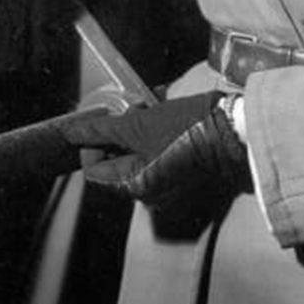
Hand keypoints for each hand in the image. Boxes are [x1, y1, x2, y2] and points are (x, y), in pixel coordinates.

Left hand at [60, 92, 250, 207]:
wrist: (232, 129)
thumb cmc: (187, 129)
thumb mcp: (138, 125)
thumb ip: (101, 131)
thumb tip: (72, 133)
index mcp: (136, 187)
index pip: (93, 170)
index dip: (92, 144)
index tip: (105, 121)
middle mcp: (149, 193)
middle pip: (114, 161)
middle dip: (118, 133)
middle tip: (133, 112)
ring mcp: (165, 183)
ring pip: (134, 153)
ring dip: (136, 130)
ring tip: (151, 111)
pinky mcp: (179, 170)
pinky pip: (153, 153)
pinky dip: (152, 134)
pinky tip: (163, 116)